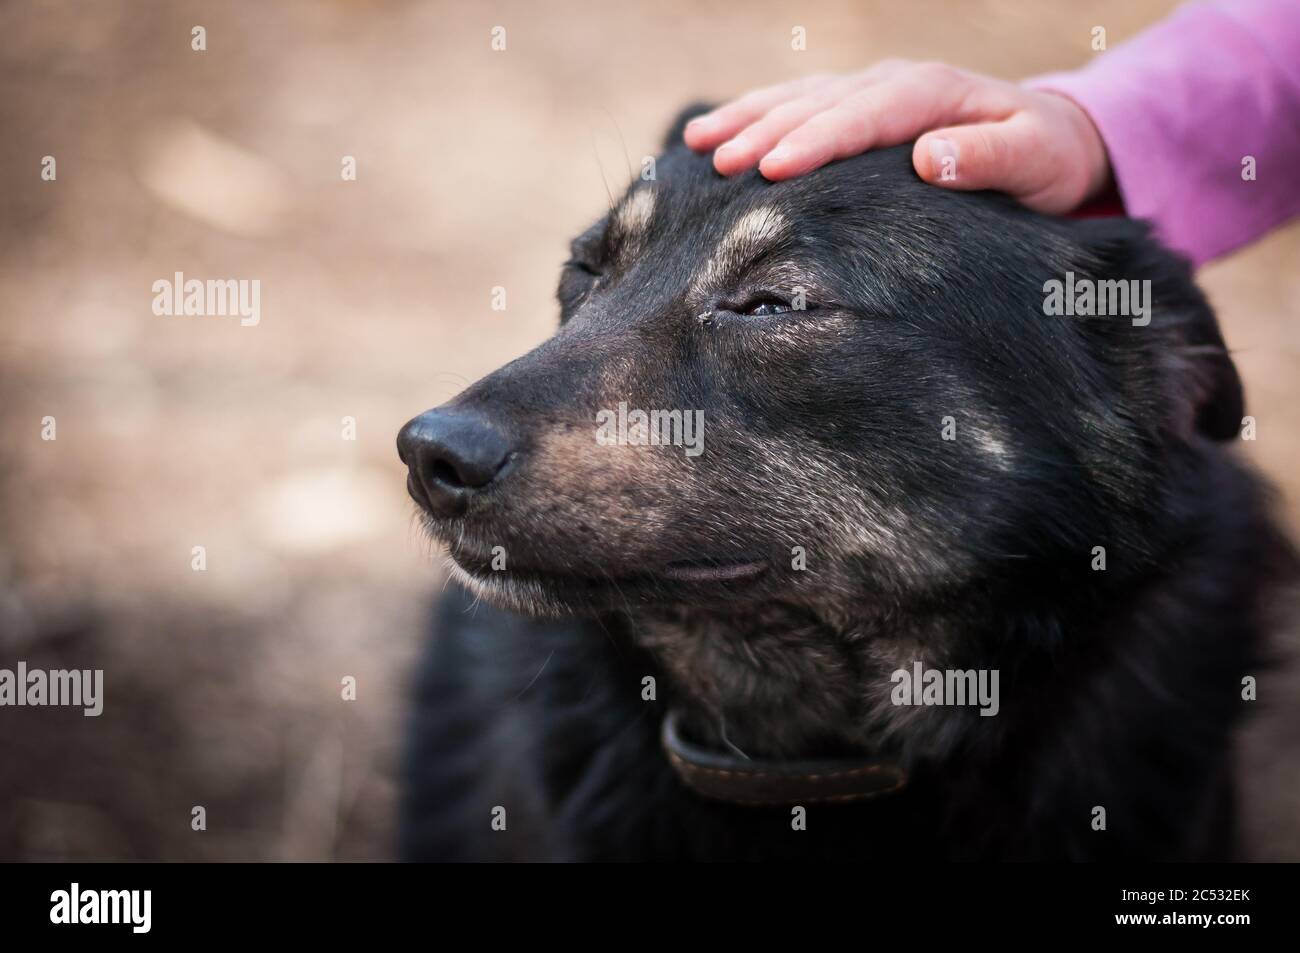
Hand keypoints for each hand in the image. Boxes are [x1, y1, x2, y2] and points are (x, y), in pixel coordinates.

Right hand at [683, 61, 1111, 213]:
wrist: (1048, 137)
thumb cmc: (1042, 158)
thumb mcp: (1035, 160)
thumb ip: (988, 158)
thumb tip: (928, 158)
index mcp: (931, 94)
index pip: (863, 117)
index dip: (817, 142)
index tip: (774, 170)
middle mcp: (892, 83)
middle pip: (817, 104)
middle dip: (763, 130)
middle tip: (717, 161)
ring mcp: (869, 90)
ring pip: (796, 98)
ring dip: (745, 118)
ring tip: (695, 142)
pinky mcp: (855, 105)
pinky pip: (796, 104)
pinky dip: (753, 115)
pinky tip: (713, 133)